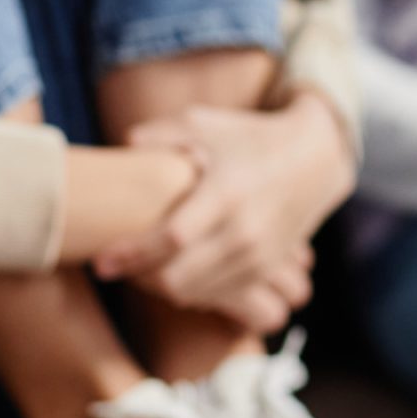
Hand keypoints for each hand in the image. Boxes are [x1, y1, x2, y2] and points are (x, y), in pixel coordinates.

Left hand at [96, 94, 354, 332]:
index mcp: (226, 193)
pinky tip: (171, 273)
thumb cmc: (248, 137)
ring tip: (138, 269)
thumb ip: (159, 134)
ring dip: (161, 287)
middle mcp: (245, 231)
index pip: (171, 238)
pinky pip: (219, 294)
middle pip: (180, 277)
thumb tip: (122, 147)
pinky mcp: (267, 268)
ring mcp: (260, 255)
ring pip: (197, 292)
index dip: (133, 253)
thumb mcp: (204, 123)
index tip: (101, 261)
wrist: (315, 159)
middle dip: (139, 278)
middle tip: (113, 267)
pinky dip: (191, 291)